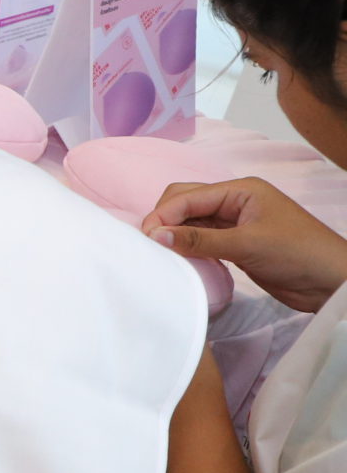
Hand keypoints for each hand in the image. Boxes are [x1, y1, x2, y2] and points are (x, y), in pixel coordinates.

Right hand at [142, 177, 346, 313]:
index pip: (189, 196)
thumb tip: (155, 235)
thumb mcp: (247, 245)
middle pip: (186, 203)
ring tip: (158, 254)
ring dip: (174, 235)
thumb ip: (199, 240)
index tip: (145, 238)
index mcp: (241, 190)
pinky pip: (202, 240)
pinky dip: (187, 248)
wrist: (332, 282)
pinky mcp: (236, 244)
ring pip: (191, 223)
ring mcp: (235, 223)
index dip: (163, 214)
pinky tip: (177, 259)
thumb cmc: (298, 254)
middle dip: (165, 220)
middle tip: (149, 246)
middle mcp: (235, 202)